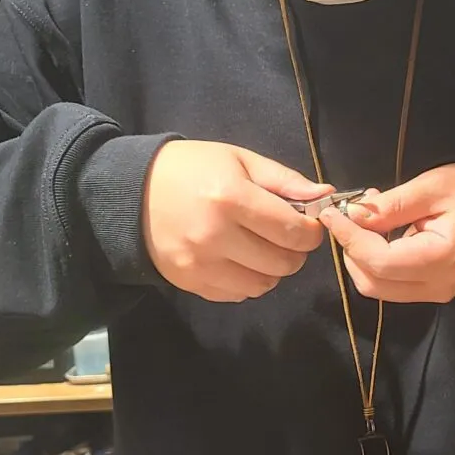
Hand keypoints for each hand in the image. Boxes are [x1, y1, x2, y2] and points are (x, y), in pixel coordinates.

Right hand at [143, 140, 332, 301]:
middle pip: (283, 262)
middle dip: (295, 251)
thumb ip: (284, 180)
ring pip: (264, 284)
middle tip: (285, 236)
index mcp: (230, 198)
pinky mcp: (190, 284)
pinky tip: (239, 260)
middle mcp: (216, 236)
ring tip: (261, 248)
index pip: (293, 231)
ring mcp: (201, 264)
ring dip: (273, 269)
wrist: (130, 193)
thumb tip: (324, 196)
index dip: (311, 231)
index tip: (308, 224)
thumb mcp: (239, 160)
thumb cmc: (191, 169)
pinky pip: (238, 294)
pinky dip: (248, 281)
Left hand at [319, 163, 454, 302]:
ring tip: (367, 221)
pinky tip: (378, 235)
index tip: (332, 215)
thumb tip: (352, 216)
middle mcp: (438, 286)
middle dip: (351, 249)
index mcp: (442, 258)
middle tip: (349, 214)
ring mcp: (434, 293)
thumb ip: (391, 205)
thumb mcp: (432, 187)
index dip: (350, 239)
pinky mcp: (428, 292)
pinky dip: (373, 263)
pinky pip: (388, 285)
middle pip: (373, 282)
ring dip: (359, 257)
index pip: (380, 261)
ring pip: (376, 287)